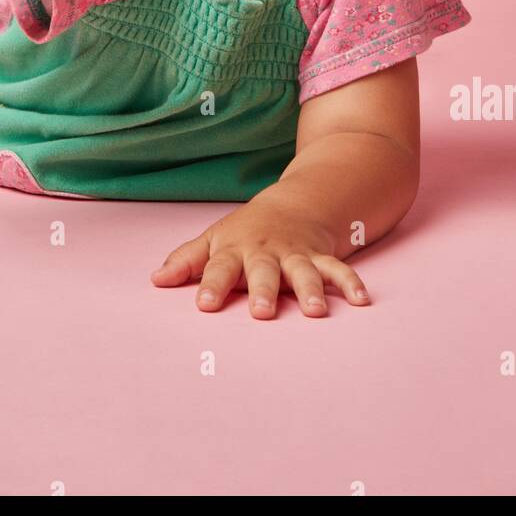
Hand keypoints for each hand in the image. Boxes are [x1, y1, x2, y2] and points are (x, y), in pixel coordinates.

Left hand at [150, 189, 370, 318]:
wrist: (294, 203)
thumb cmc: (246, 231)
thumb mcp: (213, 240)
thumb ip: (186, 261)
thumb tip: (154, 280)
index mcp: (234, 249)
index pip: (218, 267)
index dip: (211, 285)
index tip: (205, 305)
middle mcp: (265, 252)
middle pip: (263, 271)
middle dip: (264, 290)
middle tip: (262, 312)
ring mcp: (295, 254)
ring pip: (303, 271)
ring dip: (310, 289)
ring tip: (315, 312)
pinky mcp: (320, 256)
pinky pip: (337, 269)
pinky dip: (350, 283)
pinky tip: (361, 301)